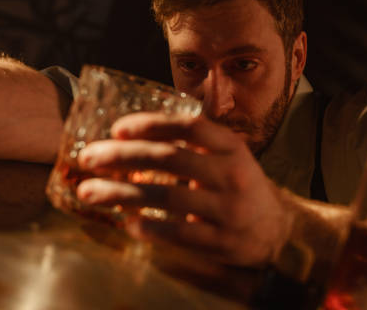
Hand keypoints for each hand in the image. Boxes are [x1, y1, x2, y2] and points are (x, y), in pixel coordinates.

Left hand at [75, 112, 292, 266]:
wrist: (276, 229)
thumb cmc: (239, 186)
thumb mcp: (226, 157)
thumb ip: (190, 146)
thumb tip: (129, 142)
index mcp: (231, 147)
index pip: (190, 127)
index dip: (151, 124)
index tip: (117, 128)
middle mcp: (232, 174)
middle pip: (171, 159)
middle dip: (124, 156)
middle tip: (89, 157)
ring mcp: (228, 209)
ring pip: (168, 197)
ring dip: (122, 193)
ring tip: (89, 192)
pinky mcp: (222, 242)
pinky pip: (179, 234)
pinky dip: (149, 227)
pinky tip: (126, 222)